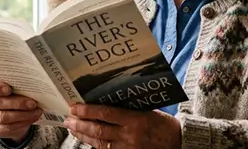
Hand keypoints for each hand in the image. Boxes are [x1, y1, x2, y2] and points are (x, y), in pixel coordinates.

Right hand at [0, 77, 41, 141]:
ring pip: (3, 117)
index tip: (8, 89)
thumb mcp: (12, 85)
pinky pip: (7, 127)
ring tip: (36, 111)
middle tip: (32, 103)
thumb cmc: (12, 94)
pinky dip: (22, 123)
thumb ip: (16, 83)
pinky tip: (32, 118)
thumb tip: (31, 84)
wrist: (10, 111)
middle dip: (17, 103)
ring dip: (22, 115)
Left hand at [64, 104, 180, 148]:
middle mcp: (129, 136)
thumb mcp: (148, 111)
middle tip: (68, 119)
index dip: (88, 111)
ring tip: (73, 129)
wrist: (179, 143)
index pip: (106, 114)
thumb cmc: (165, 125)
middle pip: (98, 130)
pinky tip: (87, 141)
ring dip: (83, 136)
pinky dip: (95, 146)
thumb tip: (109, 101)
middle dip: (80, 124)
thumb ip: (130, 109)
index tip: (75, 107)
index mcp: (135, 120)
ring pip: (99, 143)